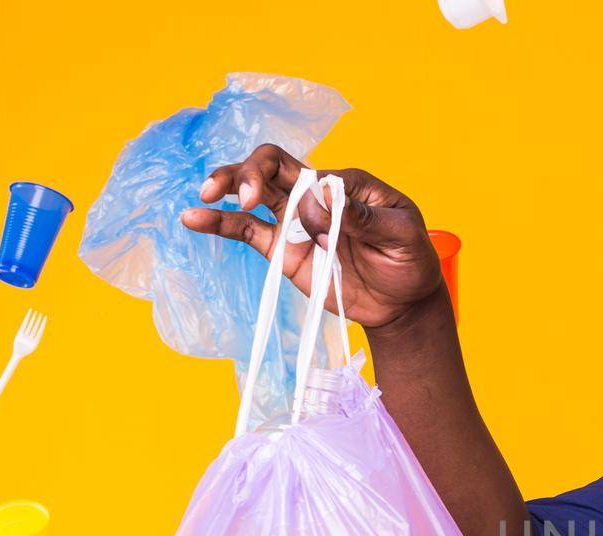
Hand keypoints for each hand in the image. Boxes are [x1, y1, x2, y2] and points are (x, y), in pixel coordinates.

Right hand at [180, 143, 444, 329]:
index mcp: (345, 183)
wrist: (403, 302)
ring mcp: (294, 221)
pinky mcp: (282, 248)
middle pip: (270, 166)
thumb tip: (316, 203)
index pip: (311, 170)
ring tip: (207, 194)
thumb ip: (362, 218)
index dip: (307, 193)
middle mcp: (314, 195)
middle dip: (249, 171)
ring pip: (252, 190)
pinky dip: (218, 223)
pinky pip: (245, 230)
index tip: (324, 229)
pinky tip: (193, 219)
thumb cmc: (409, 260)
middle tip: (241, 194)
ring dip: (227, 183)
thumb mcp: (401, 235)